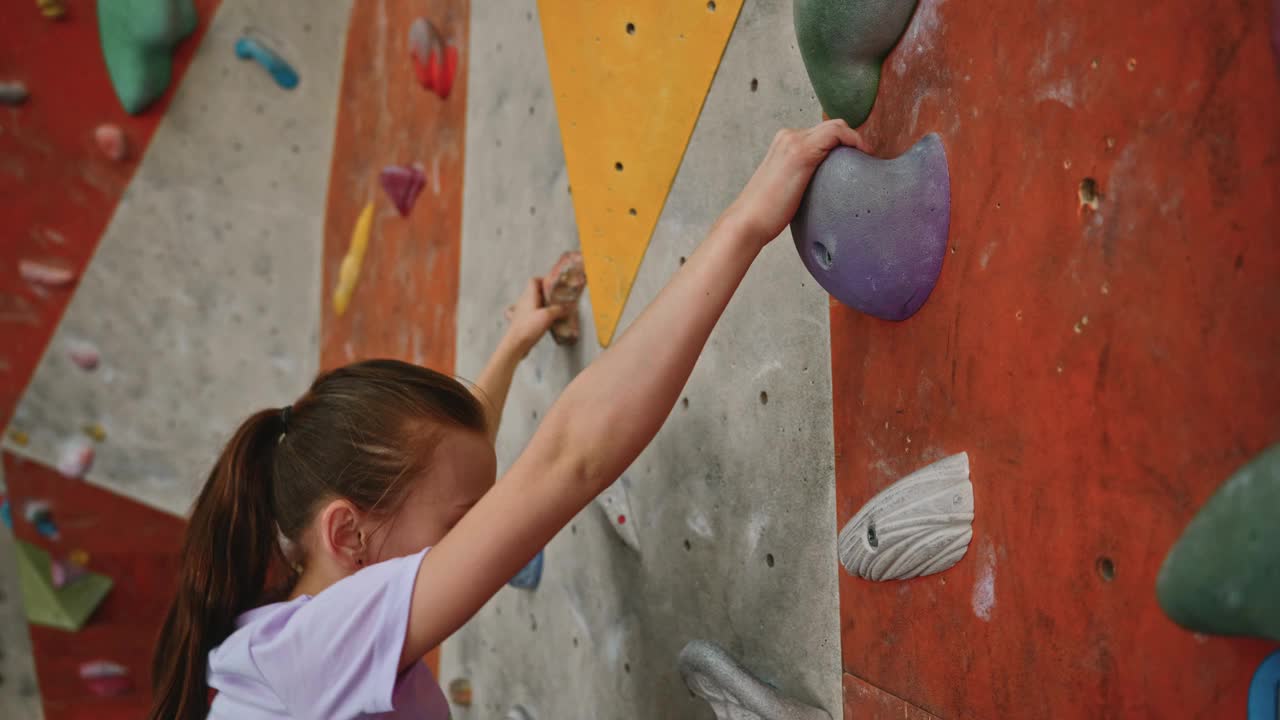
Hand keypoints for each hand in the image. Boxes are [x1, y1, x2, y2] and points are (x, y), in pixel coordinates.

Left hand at [503, 277, 569, 356]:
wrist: (516, 344)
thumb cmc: (529, 327)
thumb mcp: (548, 316)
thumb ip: (559, 310)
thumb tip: (567, 307)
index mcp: (529, 296)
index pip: (534, 280)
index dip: (543, 280)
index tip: (552, 285)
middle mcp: (523, 301)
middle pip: (533, 291)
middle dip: (544, 293)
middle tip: (555, 299)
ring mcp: (520, 312)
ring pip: (530, 302)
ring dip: (539, 304)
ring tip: (550, 310)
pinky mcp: (519, 322)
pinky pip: (526, 314)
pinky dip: (532, 314)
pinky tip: (537, 319)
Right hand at [717, 119, 868, 246]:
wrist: (747, 221)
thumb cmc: (766, 213)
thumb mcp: (787, 189)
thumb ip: (802, 180)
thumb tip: (826, 190)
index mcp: (784, 143)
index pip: (822, 133)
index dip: (844, 143)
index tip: (857, 161)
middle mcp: (788, 137)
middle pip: (831, 127)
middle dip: (851, 141)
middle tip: (866, 162)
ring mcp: (794, 142)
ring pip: (836, 127)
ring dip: (855, 141)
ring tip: (867, 160)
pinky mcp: (801, 152)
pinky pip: (836, 134)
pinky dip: (853, 141)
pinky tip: (862, 156)